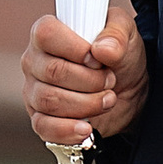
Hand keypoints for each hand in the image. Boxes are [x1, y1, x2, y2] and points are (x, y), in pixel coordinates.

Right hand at [22, 4, 147, 149]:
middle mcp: (35, 61)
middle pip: (52, 72)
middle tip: (110, 80)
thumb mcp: (126, 33)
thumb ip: (117, 34)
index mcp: (47, 33)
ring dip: (87, 104)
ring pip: (50, 101)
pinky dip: (68, 130)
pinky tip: (87, 128)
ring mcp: (34, 91)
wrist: (127, 90)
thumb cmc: (118, 55)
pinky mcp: (40, 119)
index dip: (76, 49)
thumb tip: (102, 50)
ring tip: (108, 99)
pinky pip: (43, 127)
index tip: (98, 59)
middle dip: (90, 80)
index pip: (46, 35)